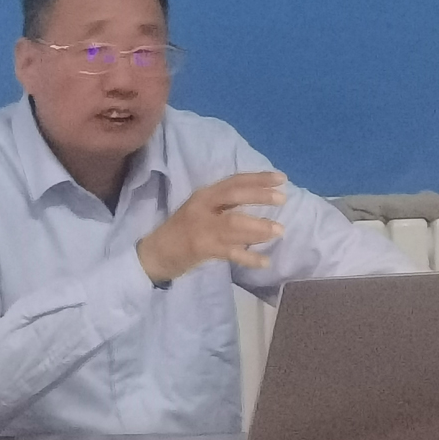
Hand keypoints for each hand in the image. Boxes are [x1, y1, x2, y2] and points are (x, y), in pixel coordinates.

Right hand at [136, 171, 286, 282]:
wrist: (156, 253)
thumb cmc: (183, 230)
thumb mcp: (201, 210)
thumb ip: (224, 205)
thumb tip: (260, 200)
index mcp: (204, 195)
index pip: (233, 181)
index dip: (257, 178)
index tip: (281, 178)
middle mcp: (202, 207)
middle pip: (233, 196)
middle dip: (259, 196)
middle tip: (282, 199)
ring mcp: (201, 228)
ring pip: (234, 224)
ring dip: (258, 227)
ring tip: (279, 230)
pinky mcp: (201, 248)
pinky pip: (231, 252)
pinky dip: (249, 257)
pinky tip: (265, 261)